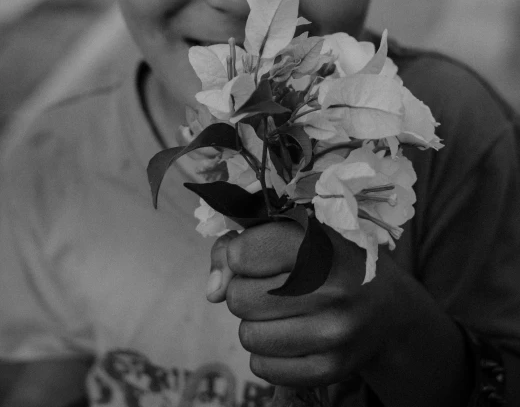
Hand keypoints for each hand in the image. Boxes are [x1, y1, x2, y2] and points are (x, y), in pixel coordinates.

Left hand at [206, 221, 394, 386]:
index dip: (239, 254)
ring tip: (280, 309)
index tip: (255, 253)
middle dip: (245, 289)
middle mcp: (331, 287)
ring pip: (248, 335)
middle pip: (238, 297)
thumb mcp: (294, 233)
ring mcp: (333, 332)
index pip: (242, 254)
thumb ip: (242, 245)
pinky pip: (263, 367)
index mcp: (319, 243)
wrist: (387, 307)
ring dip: (255, 322)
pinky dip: (267, 352)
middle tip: (271, 284)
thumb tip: (212, 290)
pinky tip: (289, 334)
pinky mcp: (331, 368)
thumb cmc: (329, 259)